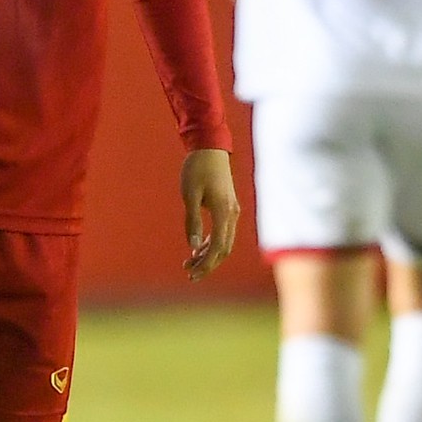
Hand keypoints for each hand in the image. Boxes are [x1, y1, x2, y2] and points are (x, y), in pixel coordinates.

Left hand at [179, 148, 239, 279]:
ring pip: (224, 242)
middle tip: (189, 273)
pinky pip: (223, 232)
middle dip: (208, 264)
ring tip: (189, 263)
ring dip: (209, 255)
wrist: (210, 148)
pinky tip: (197, 248)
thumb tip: (192, 246)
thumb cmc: (197, 169)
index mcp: (224, 212)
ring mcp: (232, 211)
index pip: (218, 247)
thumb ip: (192, 221)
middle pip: (224, 249)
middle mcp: (232, 214)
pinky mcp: (228, 208)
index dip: (206, 263)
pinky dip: (211, 243)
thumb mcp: (189, 195)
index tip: (191, 273)